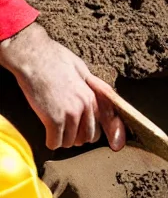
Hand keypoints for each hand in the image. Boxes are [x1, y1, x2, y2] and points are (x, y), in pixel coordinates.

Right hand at [0, 22, 125, 150]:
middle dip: (78, 137)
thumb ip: (93, 87)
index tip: (99, 143)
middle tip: (67, 132)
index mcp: (92, 97)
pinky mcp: (53, 119)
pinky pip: (55, 141)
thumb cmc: (53, 58)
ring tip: (56, 132)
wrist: (32, 54)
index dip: (94, 133)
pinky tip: (48, 137)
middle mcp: (85, 106)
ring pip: (71, 141)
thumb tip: (106, 96)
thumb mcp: (82, 70)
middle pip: (88, 136)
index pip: (102, 125)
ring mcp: (70, 113)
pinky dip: (51, 142)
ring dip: (63, 140)